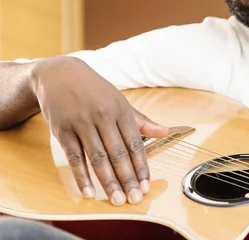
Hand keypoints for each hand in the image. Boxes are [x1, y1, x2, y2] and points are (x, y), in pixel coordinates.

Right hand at [31, 56, 167, 205]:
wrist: (59, 74)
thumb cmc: (94, 90)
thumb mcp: (119, 101)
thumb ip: (141, 121)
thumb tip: (164, 132)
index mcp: (120, 110)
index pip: (135, 143)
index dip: (141, 166)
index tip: (146, 185)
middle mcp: (102, 116)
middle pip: (118, 153)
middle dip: (128, 178)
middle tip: (135, 198)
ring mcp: (82, 123)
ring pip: (97, 157)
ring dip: (108, 181)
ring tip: (117, 199)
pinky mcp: (63, 130)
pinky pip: (74, 157)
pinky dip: (81, 176)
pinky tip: (88, 191)